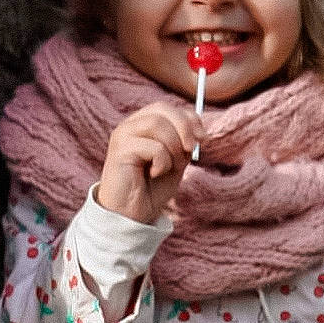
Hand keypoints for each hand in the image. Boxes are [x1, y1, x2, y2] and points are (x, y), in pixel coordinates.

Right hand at [96, 100, 202, 223]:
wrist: (132, 215)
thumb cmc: (151, 190)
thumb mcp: (175, 163)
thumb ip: (183, 145)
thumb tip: (200, 132)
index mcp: (142, 125)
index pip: (166, 107)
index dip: (189, 119)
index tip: (203, 139)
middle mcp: (130, 126)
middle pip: (162, 109)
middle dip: (184, 128)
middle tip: (190, 151)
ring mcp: (123, 136)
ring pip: (158, 124)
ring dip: (173, 148)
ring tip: (168, 168)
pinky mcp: (120, 150)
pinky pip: (153, 147)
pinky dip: (163, 162)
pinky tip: (154, 174)